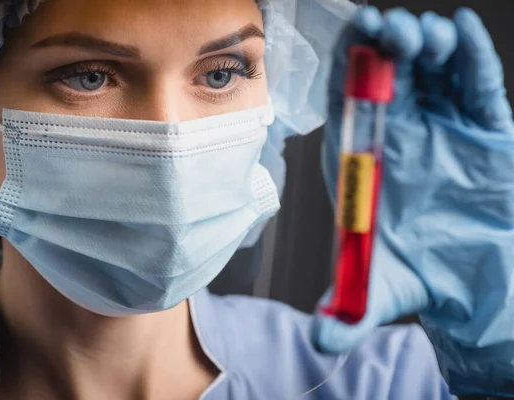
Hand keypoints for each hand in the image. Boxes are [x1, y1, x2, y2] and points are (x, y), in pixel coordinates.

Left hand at [313, 6, 513, 395]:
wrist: (470, 282)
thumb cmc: (417, 275)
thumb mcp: (379, 293)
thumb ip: (349, 314)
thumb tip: (322, 341)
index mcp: (364, 157)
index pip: (345, 100)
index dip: (345, 67)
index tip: (348, 38)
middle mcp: (399, 133)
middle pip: (385, 74)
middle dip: (383, 44)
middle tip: (384, 27)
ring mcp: (442, 127)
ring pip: (431, 70)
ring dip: (425, 44)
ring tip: (420, 34)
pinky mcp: (485, 130)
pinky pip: (478, 85)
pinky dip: (472, 57)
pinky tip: (462, 33)